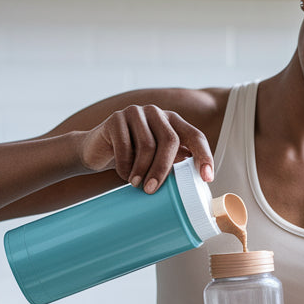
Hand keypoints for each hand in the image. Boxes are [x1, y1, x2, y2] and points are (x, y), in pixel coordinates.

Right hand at [77, 104, 213, 192]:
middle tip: (152, 190)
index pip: (195, 136)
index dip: (204, 156)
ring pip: (147, 144)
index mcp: (173, 122)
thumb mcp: (155, 159)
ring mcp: (136, 112)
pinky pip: (124, 145)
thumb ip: (174, 162)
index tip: (207, 178)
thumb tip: (196, 181)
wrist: (96, 151)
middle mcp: (157, 113)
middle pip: (170, 140)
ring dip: (141, 170)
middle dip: (163, 168)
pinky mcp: (116, 119)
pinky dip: (124, 165)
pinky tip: (123, 175)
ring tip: (137, 185)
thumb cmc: (132, 158)